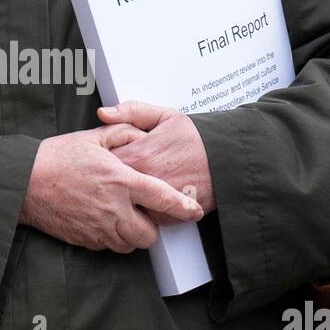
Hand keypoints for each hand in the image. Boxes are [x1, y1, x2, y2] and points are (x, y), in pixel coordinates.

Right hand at [18, 123, 203, 252]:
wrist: (23, 182)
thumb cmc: (56, 157)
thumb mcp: (92, 138)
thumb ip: (122, 133)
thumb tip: (141, 135)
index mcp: (121, 181)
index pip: (162, 198)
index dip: (183, 207)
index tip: (194, 210)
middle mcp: (114, 208)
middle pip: (149, 234)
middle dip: (151, 227)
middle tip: (143, 213)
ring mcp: (98, 227)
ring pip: (130, 244)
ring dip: (131, 235)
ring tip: (122, 217)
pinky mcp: (85, 239)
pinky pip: (108, 247)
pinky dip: (111, 238)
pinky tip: (103, 222)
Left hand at [96, 100, 216, 224]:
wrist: (228, 160)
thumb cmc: (197, 139)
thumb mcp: (164, 116)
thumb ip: (131, 112)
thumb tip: (102, 113)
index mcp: (137, 155)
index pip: (101, 163)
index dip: (101, 161)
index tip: (104, 158)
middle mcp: (144, 181)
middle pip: (110, 187)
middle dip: (110, 182)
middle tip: (115, 175)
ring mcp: (154, 202)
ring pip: (125, 206)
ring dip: (125, 198)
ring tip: (136, 186)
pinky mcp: (167, 217)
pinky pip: (145, 218)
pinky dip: (144, 209)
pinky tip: (149, 197)